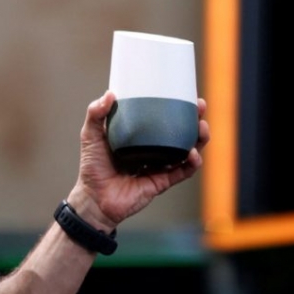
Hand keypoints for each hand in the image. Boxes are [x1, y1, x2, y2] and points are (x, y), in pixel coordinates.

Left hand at [70, 91, 208, 230]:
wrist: (94, 198)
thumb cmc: (92, 168)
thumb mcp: (90, 136)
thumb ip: (95, 114)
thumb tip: (109, 94)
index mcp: (139, 137)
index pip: (162, 118)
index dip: (175, 106)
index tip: (185, 94)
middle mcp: (152, 149)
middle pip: (180, 132)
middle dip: (194, 119)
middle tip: (200, 108)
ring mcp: (159, 166)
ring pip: (187, 151)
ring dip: (199, 139)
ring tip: (202, 129)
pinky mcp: (162, 182)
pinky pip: (182, 172)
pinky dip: (191, 164)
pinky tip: (193, 154)